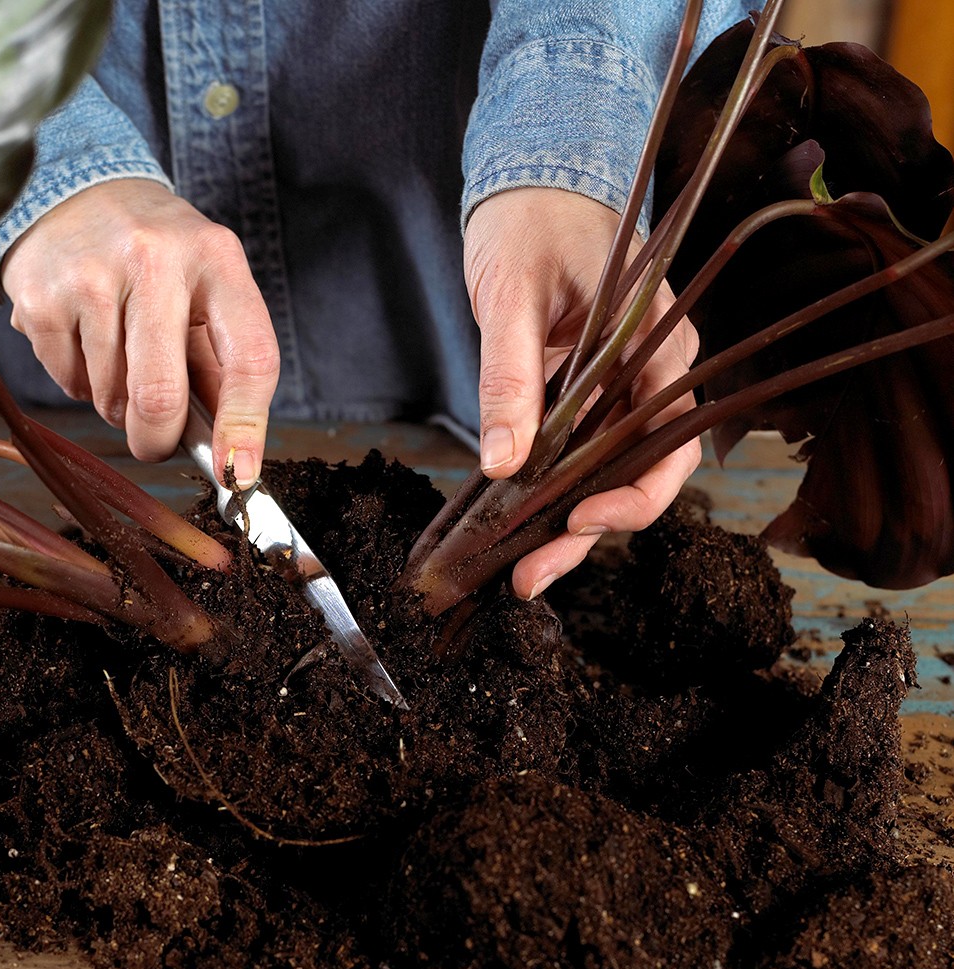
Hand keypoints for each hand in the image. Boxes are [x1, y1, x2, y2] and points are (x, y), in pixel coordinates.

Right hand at [1, 179, 279, 487]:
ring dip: (116, 405)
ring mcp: (92, 275)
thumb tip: (232, 456)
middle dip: (157, 441)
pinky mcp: (42, 297)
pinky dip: (80, 382)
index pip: (249, 357)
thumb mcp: (204, 290)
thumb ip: (220, 368)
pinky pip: (69, 383)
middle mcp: (156, 258)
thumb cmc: (155, 258)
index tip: (239, 473)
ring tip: (117, 356)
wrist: (72, 191)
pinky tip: (84, 339)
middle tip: (154, 443)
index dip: (245, 426)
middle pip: (161, 397)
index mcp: (216, 259)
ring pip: (111, 398)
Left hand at [464, 186, 700, 598]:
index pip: (670, 441)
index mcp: (658, 344)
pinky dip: (547, 493)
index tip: (581, 520)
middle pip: (636, 476)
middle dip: (587, 533)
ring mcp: (615, 389)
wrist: (526, 183)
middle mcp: (649, 375)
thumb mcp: (513, 295)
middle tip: (529, 577)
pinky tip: (515, 527)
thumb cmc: (530, 220)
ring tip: (519, 572)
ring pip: (604, 475)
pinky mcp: (581, 397)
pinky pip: (574, 455)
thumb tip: (505, 463)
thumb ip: (512, 374)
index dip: (636, 496)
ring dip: (565, 526)